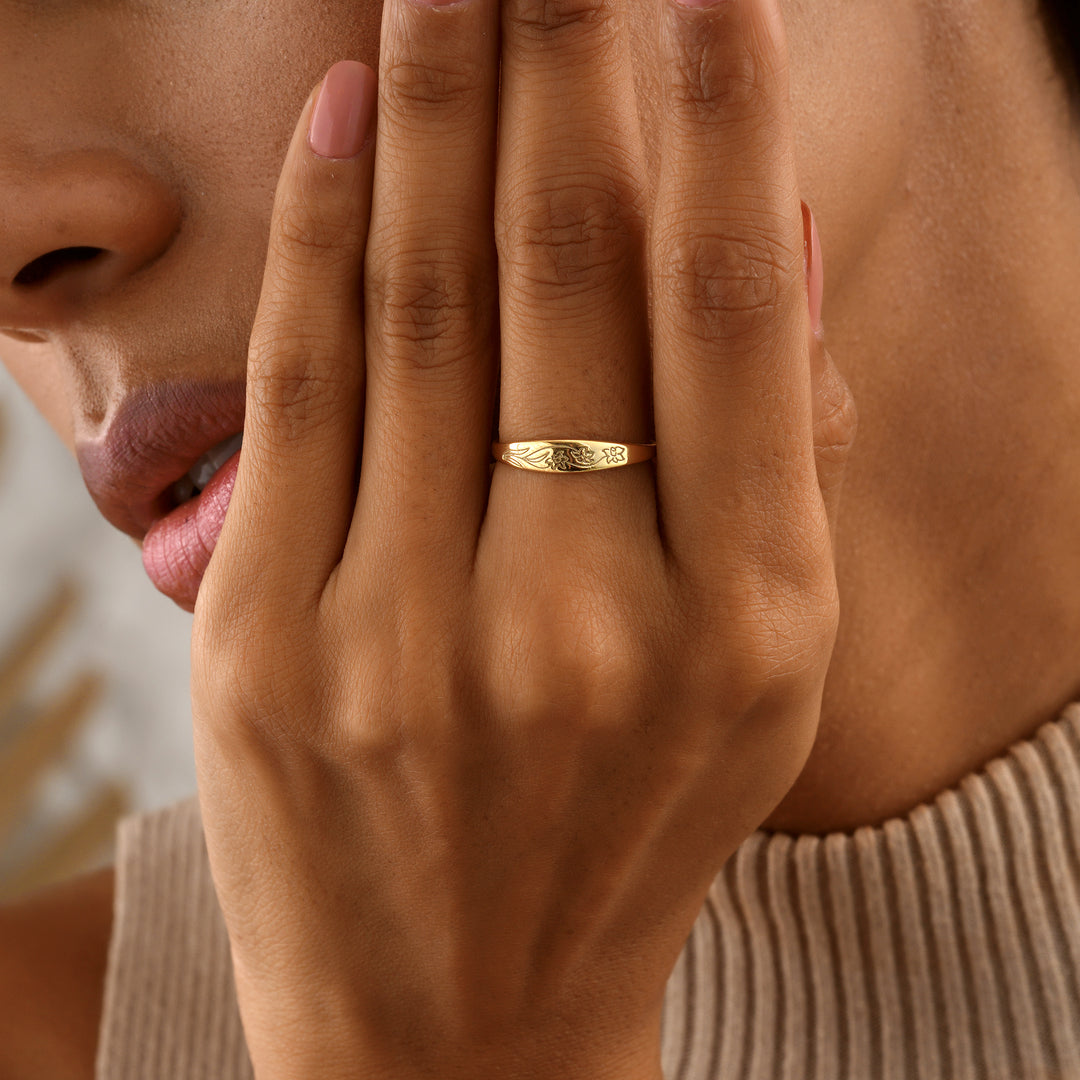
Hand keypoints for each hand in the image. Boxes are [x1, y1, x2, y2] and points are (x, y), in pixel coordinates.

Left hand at [191, 0, 856, 1076]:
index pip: (724, 308)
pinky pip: (308, 389)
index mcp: (746, 623)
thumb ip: (768, 450)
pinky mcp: (275, 648)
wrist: (460, 1021)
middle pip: (570, 271)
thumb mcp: (754, 668)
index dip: (717, 115)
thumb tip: (760, 232)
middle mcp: (589, 622)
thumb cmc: (624, 827)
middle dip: (565, 58)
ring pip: (428, 304)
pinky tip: (350, 108)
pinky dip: (324, 229)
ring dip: (441, 104)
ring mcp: (412, 638)